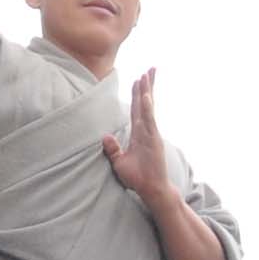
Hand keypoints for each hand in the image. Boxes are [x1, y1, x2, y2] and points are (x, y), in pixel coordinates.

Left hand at [102, 70, 170, 194]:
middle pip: (145, 103)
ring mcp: (151, 133)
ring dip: (147, 91)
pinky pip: (149, 121)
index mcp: (138, 134)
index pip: (137, 110)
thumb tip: (104, 137)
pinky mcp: (154, 140)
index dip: (138, 94)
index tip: (138, 79)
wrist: (151, 189)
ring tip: (147, 74)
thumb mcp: (119, 162)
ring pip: (148, 108)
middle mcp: (146, 130)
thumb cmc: (138, 178)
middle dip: (147, 86)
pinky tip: (146, 96)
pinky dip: (148, 108)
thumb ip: (113, 149)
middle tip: (149, 69)